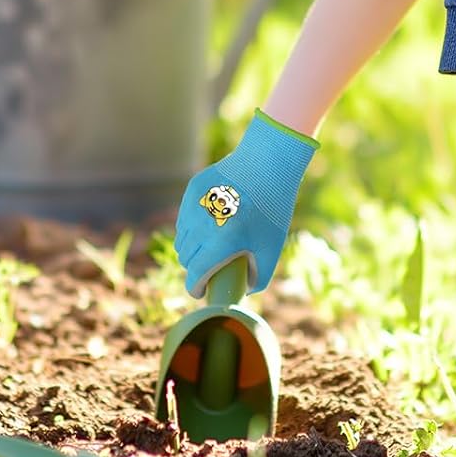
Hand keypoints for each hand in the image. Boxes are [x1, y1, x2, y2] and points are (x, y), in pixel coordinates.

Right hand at [174, 110, 318, 296]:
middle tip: (210, 267)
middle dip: (196, 267)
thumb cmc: (273, 209)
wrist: (268, 164)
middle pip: (186, 258)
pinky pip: (184, 218)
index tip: (200, 292)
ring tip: (208, 247)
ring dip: (191, 248)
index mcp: (221, 243)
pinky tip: (209, 223)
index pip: (195, 275)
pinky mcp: (191, 190)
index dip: (195, 289)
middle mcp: (202, 226)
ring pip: (182, 239)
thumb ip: (259, 277)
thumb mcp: (272, 248)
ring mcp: (193, 206)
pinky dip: (192, 227)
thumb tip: (243, 291)